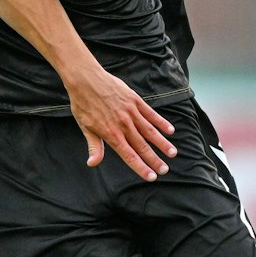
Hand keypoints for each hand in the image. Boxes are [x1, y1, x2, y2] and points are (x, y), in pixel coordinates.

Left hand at [63, 66, 177, 180]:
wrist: (86, 79)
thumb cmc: (83, 104)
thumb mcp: (85, 127)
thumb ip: (94, 146)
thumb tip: (92, 163)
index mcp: (111, 134)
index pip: (129, 156)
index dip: (141, 168)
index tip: (151, 177)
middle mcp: (124, 125)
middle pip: (142, 146)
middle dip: (154, 160)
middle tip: (165, 170)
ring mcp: (131, 112)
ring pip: (150, 131)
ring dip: (162, 143)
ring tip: (172, 153)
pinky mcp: (135, 100)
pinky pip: (151, 114)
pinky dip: (161, 122)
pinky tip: (170, 130)